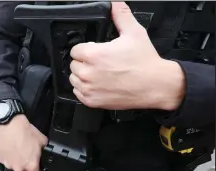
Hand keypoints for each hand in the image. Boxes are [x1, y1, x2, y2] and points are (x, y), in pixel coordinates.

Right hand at [0, 114, 47, 170]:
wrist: (9, 123)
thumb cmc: (25, 131)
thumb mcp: (42, 141)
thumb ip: (43, 150)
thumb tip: (43, 152)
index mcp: (31, 165)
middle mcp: (19, 167)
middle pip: (23, 169)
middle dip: (25, 161)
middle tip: (25, 149)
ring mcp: (8, 163)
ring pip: (14, 163)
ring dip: (16, 157)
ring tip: (17, 144)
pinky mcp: (0, 158)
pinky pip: (5, 158)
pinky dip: (8, 153)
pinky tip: (10, 144)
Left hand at [69, 2, 184, 110]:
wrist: (155, 85)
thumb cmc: (145, 62)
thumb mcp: (134, 32)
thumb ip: (121, 16)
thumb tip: (115, 4)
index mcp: (94, 54)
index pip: (76, 49)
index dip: (85, 49)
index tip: (95, 51)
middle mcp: (88, 73)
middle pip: (74, 64)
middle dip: (84, 62)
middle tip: (100, 63)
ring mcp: (89, 88)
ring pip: (74, 79)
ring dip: (82, 76)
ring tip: (100, 73)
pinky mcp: (91, 101)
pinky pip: (78, 93)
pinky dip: (85, 89)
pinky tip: (99, 84)